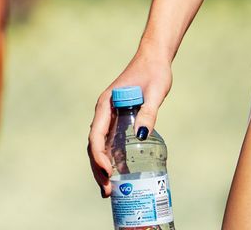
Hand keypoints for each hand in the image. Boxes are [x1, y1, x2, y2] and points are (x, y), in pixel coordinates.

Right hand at [86, 47, 172, 197]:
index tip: (107, 171)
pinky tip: (117, 174)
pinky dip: (109, 159)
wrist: (154, 59)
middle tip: (106, 190)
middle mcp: (104, 112)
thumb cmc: (155, 72)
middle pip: (94, 144)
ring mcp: (109, 116)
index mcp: (106, 104)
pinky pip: (109, 142)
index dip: (98, 155)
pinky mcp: (118, 119)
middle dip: (98, 168)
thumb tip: (141, 135)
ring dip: (101, 167)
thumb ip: (148, 112)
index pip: (96, 134)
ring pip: (99, 146)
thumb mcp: (155, 92)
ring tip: (108, 189)